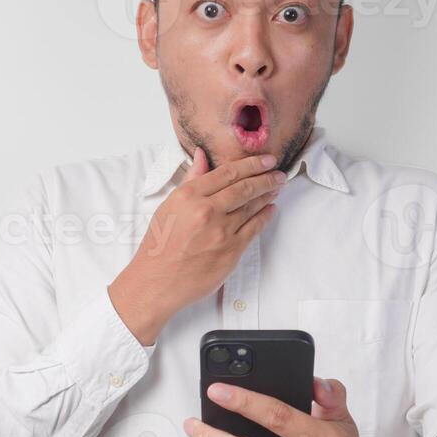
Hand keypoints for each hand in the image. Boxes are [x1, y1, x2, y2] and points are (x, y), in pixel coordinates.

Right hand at [109, 147, 283, 344]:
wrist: (157, 281)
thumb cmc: (160, 244)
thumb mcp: (169, 206)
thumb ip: (191, 179)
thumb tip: (202, 155)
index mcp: (189, 196)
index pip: (227, 173)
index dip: (251, 164)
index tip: (265, 160)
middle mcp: (206, 210)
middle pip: (244, 187)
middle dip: (266, 177)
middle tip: (278, 172)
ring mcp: (221, 231)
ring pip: (252, 206)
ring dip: (268, 194)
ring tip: (277, 187)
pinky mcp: (231, 251)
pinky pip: (254, 228)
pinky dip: (265, 216)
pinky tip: (271, 208)